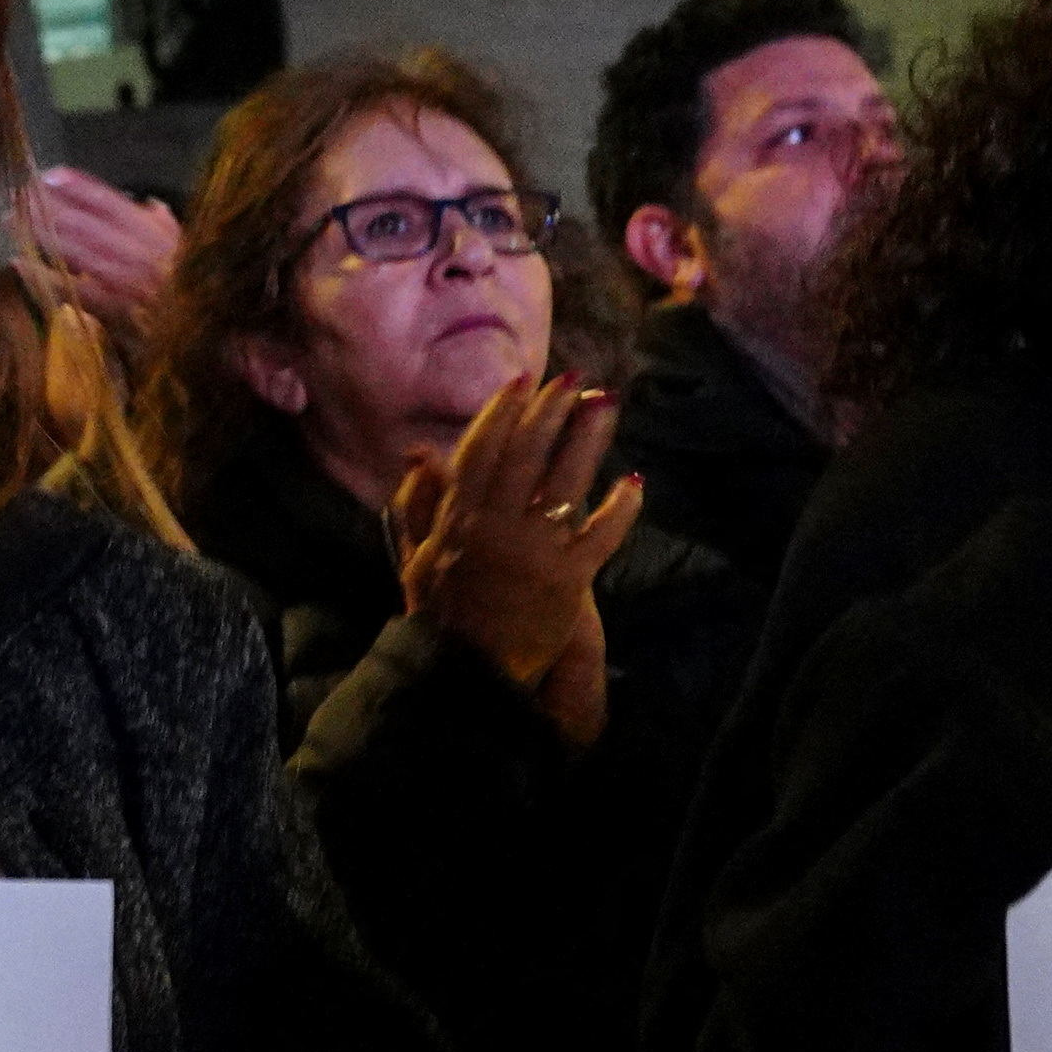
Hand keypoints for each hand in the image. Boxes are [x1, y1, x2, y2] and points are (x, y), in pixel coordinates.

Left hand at [25, 166, 183, 325]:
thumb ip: (167, 226)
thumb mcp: (187, 249)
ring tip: (11, 219)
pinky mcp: (109, 307)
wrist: (202, 328)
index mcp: (151, 233)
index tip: (49, 175)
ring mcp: (120, 280)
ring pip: (73, 249)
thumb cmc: (191, 286)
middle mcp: (133, 251)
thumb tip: (153, 205)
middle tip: (19, 194)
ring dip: (40, 232)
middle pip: (83, 221)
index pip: (108, 201)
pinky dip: (43, 275)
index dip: (77, 186)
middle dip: (48, 206)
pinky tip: (18, 262)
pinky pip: (70, 288)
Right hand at [386, 374, 639, 745]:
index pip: (482, 452)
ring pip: (565, 484)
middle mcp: (497, 526)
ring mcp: (535, 552)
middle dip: (550, 412)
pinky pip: (600, 537)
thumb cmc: (440, 615)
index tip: (522, 381)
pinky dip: (620, 509)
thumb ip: (419, 502)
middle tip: (572, 379)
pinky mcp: (569, 581)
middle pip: (527, 456)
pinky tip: (634, 481)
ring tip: (606, 403)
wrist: (465, 672)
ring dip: (587, 439)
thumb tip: (421, 452)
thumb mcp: (417, 555)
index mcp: (458, 519)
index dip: (503, 413)